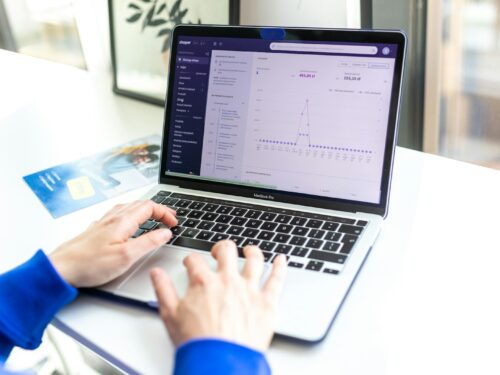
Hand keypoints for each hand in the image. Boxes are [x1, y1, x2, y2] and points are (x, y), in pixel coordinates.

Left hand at [49, 200, 176, 287]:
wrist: (61, 268)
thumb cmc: (89, 264)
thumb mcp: (126, 256)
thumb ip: (149, 242)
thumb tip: (165, 233)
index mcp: (123, 221)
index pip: (150, 207)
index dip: (165, 213)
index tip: (174, 223)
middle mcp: (113, 218)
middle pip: (141, 204)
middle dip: (159, 209)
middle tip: (170, 218)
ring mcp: (104, 222)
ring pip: (129, 208)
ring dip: (145, 210)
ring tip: (154, 217)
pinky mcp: (98, 230)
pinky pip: (119, 214)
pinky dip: (132, 215)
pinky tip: (130, 223)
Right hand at [151, 240, 286, 351]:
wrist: (220, 362)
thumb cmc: (197, 343)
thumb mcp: (170, 315)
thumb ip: (163, 290)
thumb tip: (157, 273)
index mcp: (204, 282)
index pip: (195, 260)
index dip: (191, 260)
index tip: (191, 264)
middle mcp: (228, 280)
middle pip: (227, 251)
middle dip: (221, 248)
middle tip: (220, 252)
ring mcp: (249, 289)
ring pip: (254, 259)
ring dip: (252, 251)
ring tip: (250, 250)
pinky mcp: (266, 302)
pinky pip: (277, 279)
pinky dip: (280, 267)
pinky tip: (281, 259)